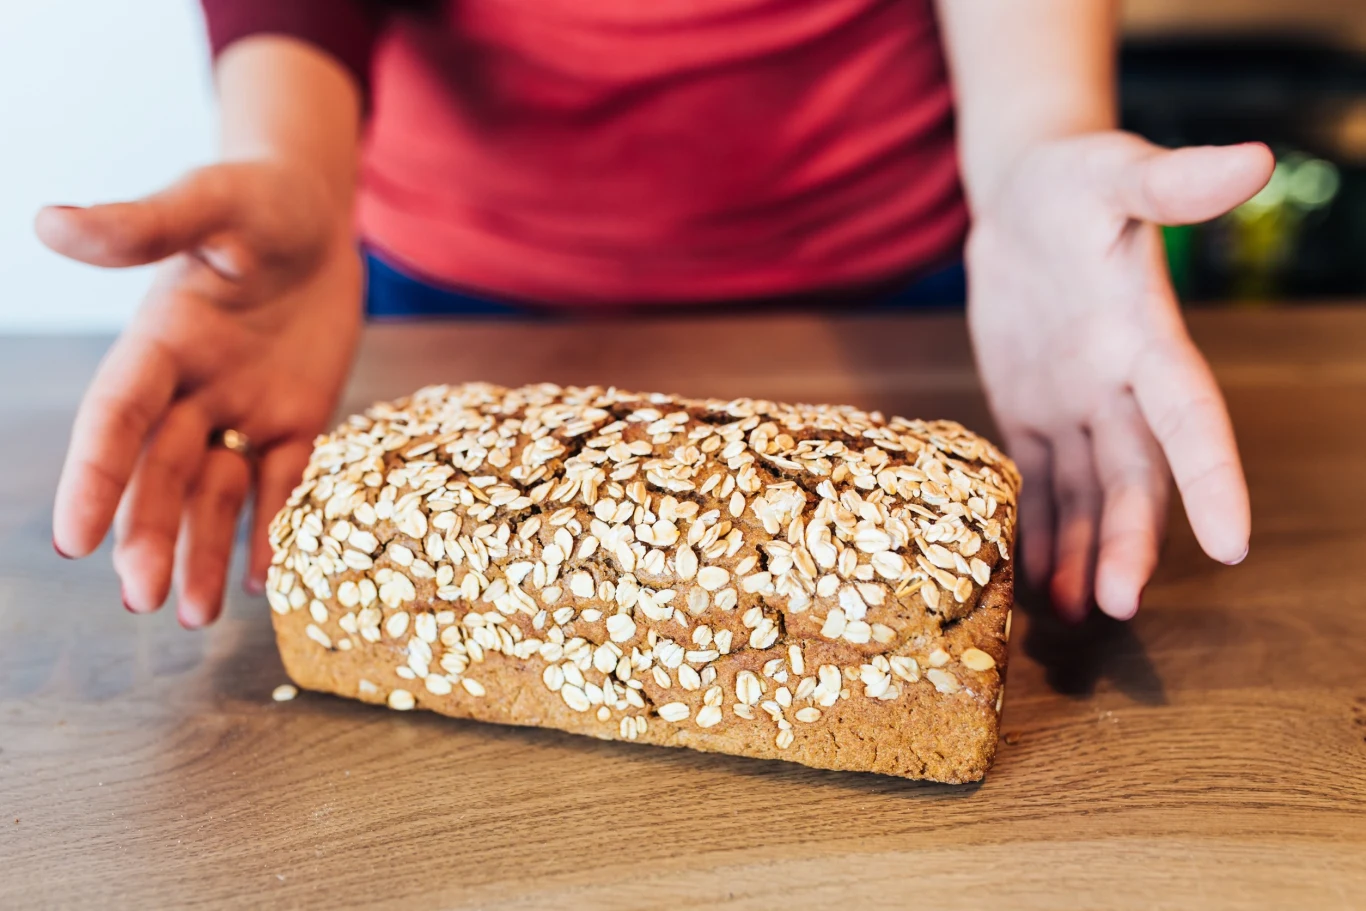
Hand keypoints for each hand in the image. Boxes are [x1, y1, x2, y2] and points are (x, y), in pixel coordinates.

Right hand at [38, 160, 362, 627]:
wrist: (320, 215)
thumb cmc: (259, 200)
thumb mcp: (211, 203)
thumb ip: (143, 226)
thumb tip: (49, 223)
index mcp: (159, 341)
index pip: (117, 417)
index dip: (94, 475)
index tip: (71, 537)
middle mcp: (192, 387)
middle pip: (163, 472)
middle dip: (150, 534)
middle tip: (144, 600)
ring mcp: (243, 408)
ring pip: (215, 491)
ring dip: (202, 550)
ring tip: (194, 616)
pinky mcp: (295, 419)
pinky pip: (282, 482)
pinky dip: (272, 527)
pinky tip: (261, 579)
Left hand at [965, 132, 1273, 620]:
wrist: (1022, 199)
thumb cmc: (1074, 179)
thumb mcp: (1112, 172)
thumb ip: (1171, 184)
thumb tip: (1251, 159)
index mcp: (1147, 338)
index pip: (1191, 417)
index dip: (1213, 478)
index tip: (1233, 544)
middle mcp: (1118, 385)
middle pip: (1133, 474)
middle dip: (1128, 538)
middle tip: (1116, 602)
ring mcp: (1075, 405)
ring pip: (1086, 492)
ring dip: (1082, 551)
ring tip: (1073, 614)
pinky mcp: (1030, 412)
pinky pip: (1038, 481)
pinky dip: (1039, 529)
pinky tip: (1035, 583)